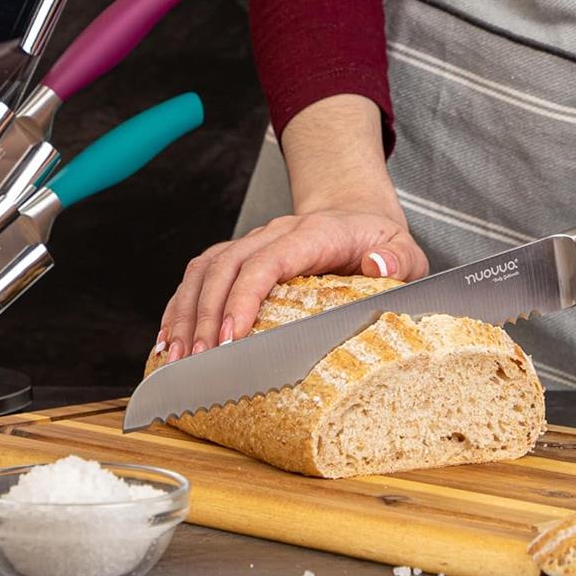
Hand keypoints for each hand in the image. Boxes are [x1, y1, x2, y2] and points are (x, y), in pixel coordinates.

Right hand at [156, 204, 427, 361]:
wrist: (355, 213)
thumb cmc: (378, 241)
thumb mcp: (404, 250)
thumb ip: (397, 260)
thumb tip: (377, 265)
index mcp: (312, 234)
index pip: (267, 261)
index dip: (243, 297)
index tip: (232, 337)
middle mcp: (274, 233)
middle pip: (225, 267)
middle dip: (206, 316)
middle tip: (199, 362)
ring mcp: (252, 242)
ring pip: (205, 269)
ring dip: (185, 312)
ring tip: (174, 357)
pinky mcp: (239, 255)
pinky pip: (200, 274)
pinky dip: (181, 305)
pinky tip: (170, 338)